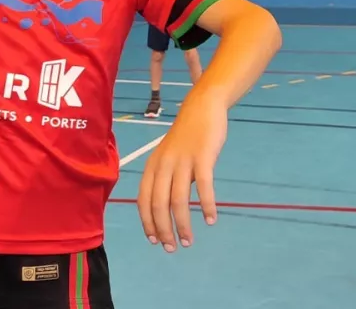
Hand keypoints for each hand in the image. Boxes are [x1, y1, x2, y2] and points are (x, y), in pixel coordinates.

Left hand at [137, 91, 226, 251]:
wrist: (202, 107)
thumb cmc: (185, 135)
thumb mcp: (168, 156)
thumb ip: (166, 179)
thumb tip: (168, 210)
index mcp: (153, 165)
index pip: (144, 200)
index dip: (147, 222)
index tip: (155, 240)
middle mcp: (164, 164)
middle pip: (159, 204)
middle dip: (164, 229)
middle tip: (172, 248)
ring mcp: (183, 160)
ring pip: (179, 199)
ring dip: (183, 224)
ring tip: (188, 241)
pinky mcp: (203, 157)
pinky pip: (204, 186)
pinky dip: (206, 205)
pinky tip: (211, 219)